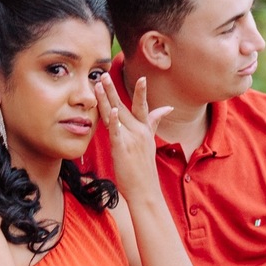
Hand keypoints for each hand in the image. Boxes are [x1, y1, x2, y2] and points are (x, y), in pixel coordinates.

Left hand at [94, 73, 170, 200]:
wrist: (145, 191)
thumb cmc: (144, 168)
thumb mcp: (150, 142)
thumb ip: (154, 122)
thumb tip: (166, 107)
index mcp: (144, 130)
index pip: (142, 106)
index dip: (141, 92)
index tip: (142, 77)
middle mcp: (138, 132)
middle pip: (124, 106)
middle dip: (113, 90)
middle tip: (104, 74)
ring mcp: (131, 140)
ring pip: (116, 115)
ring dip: (107, 99)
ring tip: (99, 84)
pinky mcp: (122, 149)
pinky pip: (117, 133)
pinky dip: (114, 121)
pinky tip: (111, 111)